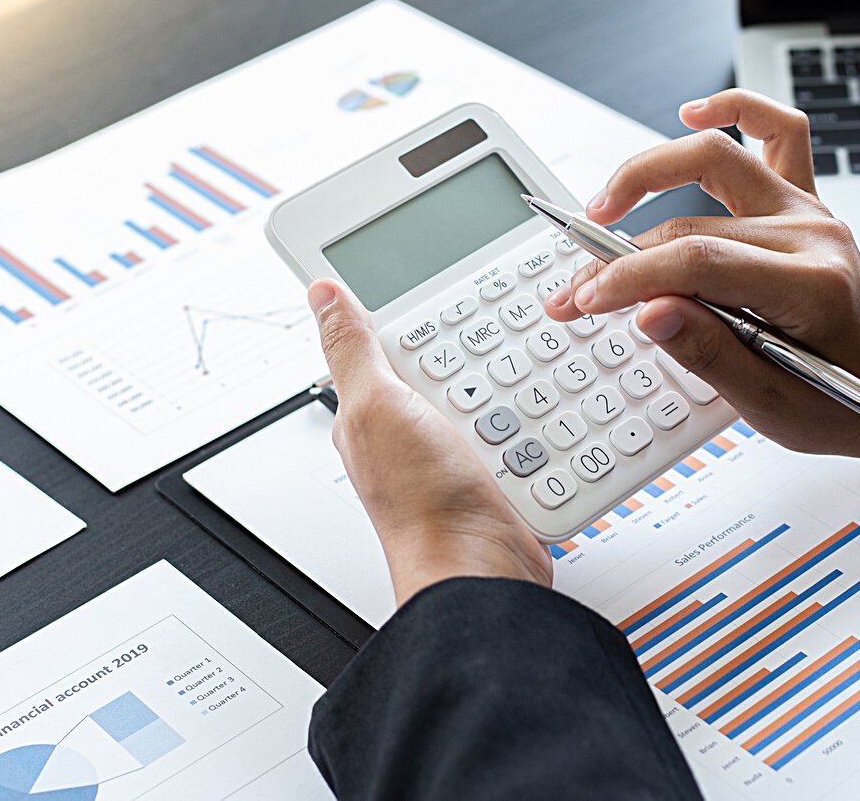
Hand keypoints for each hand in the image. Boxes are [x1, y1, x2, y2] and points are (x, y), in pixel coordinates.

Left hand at [309, 279, 551, 604]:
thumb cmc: (421, 504)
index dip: (411, 315)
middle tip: (495, 337)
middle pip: (445, 361)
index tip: (440, 289)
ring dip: (508, 385)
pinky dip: (531, 421)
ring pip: (486, 392)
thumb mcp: (376, 405)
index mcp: (370, 408)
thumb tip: (321, 294)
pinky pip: (517, 428)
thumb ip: (352, 348)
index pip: (387, 341)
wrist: (480, 569)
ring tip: (521, 377)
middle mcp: (408, 431)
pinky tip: (538, 416)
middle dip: (473, 349)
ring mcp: (451, 453)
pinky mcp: (492, 472)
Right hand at [546, 89, 859, 465]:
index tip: (585, 300)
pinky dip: (734, 110)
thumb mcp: (771, 404)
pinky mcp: (803, 199)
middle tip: (575, 291)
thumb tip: (647, 310)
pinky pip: (778, 130)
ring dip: (649, 174)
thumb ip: (708, 353)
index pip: (701, 263)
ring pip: (717, 160)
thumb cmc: (836, 400)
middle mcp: (813, 234)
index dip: (632, 277)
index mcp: (812, 288)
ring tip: (601, 208)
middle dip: (620, 256)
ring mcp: (808, 209)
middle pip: (694, 222)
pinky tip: (692, 114)